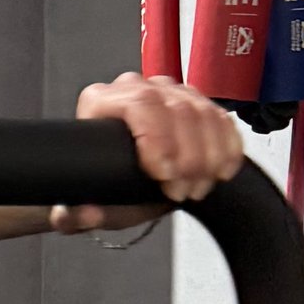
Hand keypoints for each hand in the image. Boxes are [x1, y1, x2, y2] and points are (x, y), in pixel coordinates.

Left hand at [54, 73, 245, 232]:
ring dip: (209, 156)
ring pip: (202, 112)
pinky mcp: (195, 103)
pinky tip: (222, 172)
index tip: (164, 175)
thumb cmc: (98, 184)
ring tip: (197, 189)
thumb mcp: (84, 205)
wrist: (114, 181)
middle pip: (176, 107)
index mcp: (102, 100)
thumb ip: (75, 215)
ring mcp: (168, 92)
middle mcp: (136, 88)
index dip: (158, 139)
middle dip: (187, 156)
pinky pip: (220, 119)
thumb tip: (85, 214)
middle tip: (182, 191)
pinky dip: (228, 148)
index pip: (139, 104)